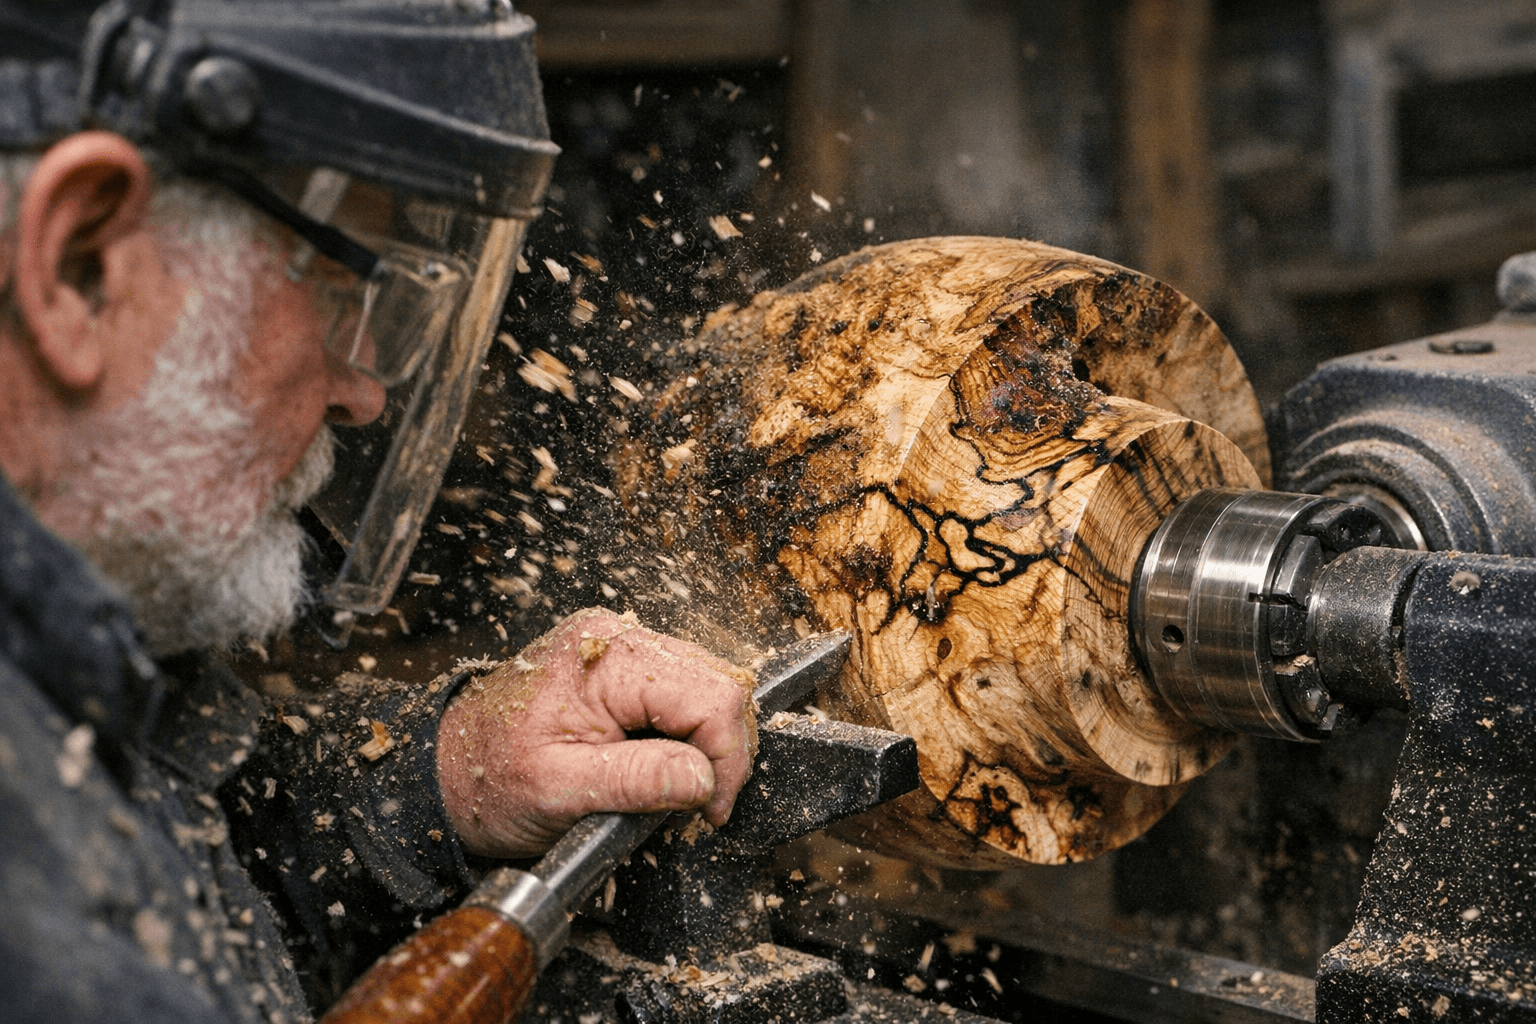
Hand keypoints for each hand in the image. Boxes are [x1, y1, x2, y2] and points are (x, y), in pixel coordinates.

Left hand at [435, 608, 756, 857]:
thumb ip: (635, 781)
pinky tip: (664, 763)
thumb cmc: (486, 778)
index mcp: (605, 657)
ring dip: (705, 742)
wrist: (444, 770)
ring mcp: (621, 647)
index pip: (711, 695)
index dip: (726, 758)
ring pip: (707, 686)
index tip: (711, 809)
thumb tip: (703, 779)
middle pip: (718, 683)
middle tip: (701, 803)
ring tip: (679, 787)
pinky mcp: (622, 666)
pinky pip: (683, 691)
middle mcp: (618, 637)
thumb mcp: (557, 791)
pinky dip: (687, 733)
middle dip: (721, 749)